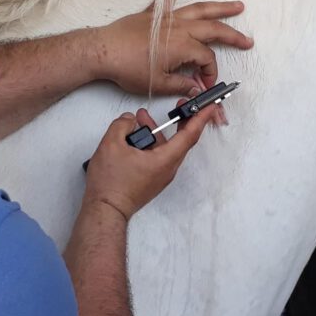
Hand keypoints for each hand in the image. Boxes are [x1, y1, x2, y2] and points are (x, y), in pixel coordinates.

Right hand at [84, 104, 214, 219]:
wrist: (106, 210)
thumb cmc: (111, 186)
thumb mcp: (111, 145)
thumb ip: (122, 125)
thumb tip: (128, 120)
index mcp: (165, 160)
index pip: (190, 134)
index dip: (200, 117)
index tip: (209, 106)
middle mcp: (167, 169)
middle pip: (181, 140)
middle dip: (181, 120)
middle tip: (181, 105)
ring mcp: (160, 176)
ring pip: (166, 147)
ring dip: (157, 131)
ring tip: (141, 119)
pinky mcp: (152, 179)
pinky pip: (157, 156)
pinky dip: (151, 143)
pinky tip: (135, 137)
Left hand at [94, 0, 252, 95]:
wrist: (103, 51)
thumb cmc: (128, 68)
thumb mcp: (159, 84)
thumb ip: (182, 84)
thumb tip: (196, 89)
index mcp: (183, 47)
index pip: (206, 59)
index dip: (209, 73)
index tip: (204, 84)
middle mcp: (180, 28)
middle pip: (213, 30)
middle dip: (233, 36)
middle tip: (248, 41)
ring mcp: (167, 18)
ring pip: (200, 9)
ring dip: (220, 7)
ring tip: (238, 6)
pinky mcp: (154, 13)